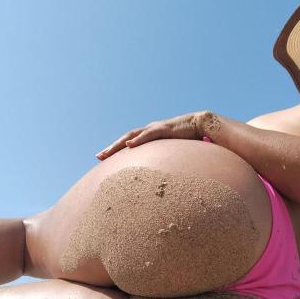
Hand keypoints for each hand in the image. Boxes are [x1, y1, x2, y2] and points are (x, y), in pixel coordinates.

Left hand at [96, 111, 217, 159]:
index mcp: (150, 136)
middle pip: (125, 139)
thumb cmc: (189, 139)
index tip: (104, 160)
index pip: (129, 143)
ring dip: (118, 144)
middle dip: (111, 148)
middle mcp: (149, 130)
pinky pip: (148, 134)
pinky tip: (129, 145)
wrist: (201, 124)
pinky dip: (138, 140)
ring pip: (132, 136)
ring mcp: (155, 128)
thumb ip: (166, 159)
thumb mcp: (173, 151)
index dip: (116, 150)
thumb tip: (161, 174)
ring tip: (107, 153)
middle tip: (98, 157)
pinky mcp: (164, 129)